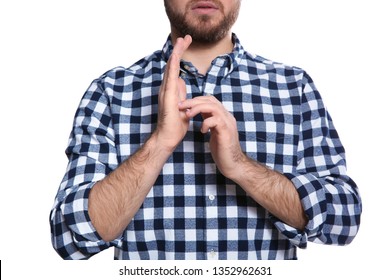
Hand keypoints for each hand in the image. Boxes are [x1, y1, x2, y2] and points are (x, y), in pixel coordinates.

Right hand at [155, 35, 191, 150]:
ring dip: (176, 53)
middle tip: (186, 37)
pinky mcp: (168, 97)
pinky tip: (175, 56)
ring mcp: (166, 91)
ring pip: (170, 68)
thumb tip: (181, 82)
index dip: (181, 56)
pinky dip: (172, 66)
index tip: (187, 44)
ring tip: (182, 40)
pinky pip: (170, 78)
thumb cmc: (175, 124)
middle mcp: (166, 88)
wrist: (168, 137)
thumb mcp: (182, 104)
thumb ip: (180, 92)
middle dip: (179, 49)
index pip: (176, 68)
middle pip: (172, 64)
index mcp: (171, 89)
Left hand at [178, 96, 244, 178]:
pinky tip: (202, 131)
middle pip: (210, 100)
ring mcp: (228, 123)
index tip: (184, 105)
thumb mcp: (213, 132)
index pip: (210, 99)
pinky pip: (216, 120)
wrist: (233, 164)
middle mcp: (227, 117)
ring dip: (197, 108)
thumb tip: (199, 114)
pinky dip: (206, 123)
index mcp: (223, 116)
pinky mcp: (226, 132)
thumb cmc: (222, 150)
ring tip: (188, 115)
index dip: (196, 100)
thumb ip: (209, 121)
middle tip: (181, 105)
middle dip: (193, 101)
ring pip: (213, 107)